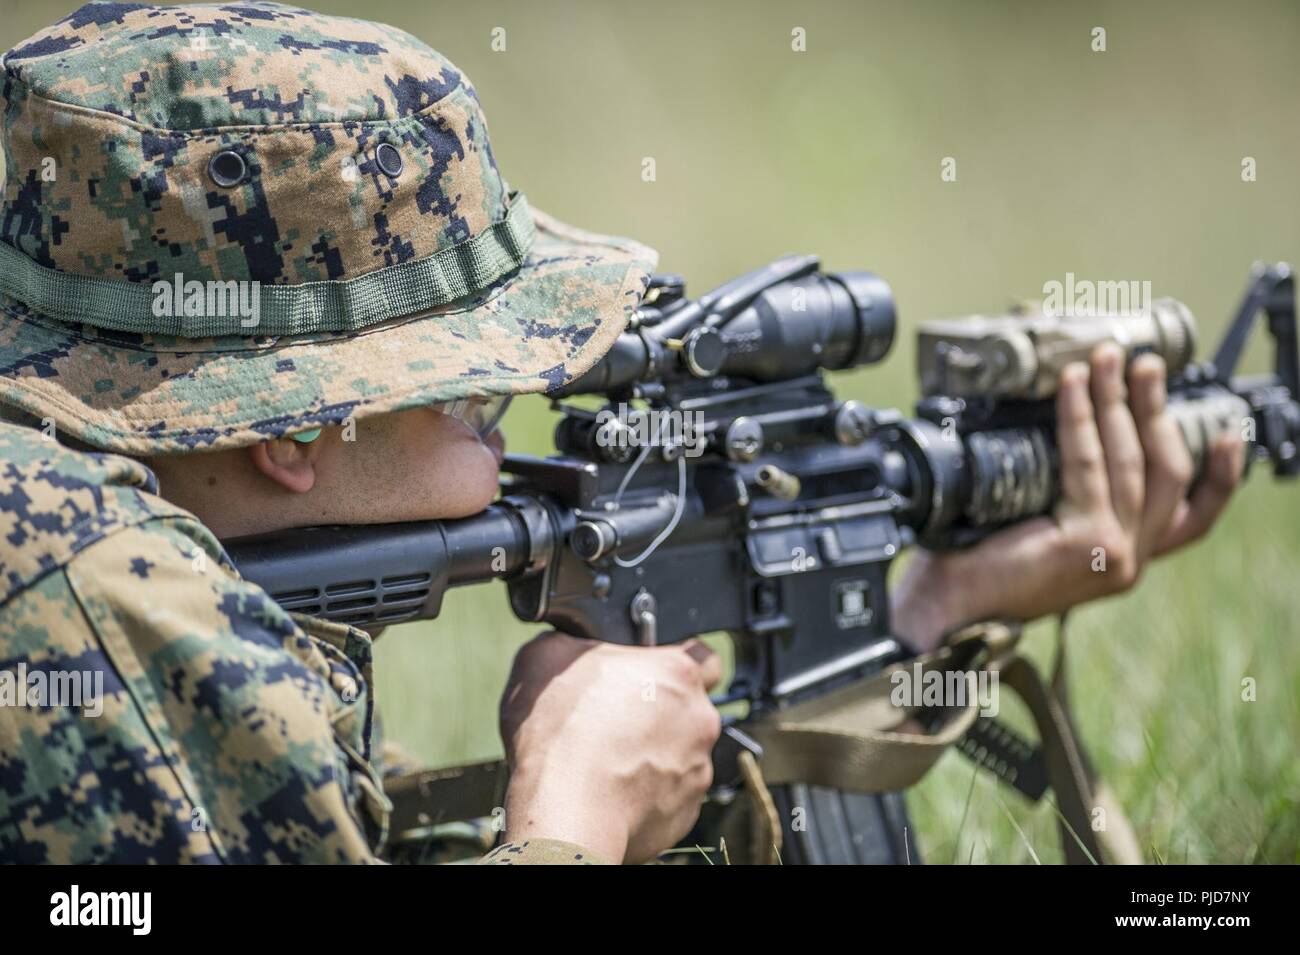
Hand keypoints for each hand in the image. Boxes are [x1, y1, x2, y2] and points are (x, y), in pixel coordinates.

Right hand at [498, 631, 722, 862]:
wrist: (565, 810)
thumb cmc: (559, 732)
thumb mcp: (544, 657)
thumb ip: (570, 642)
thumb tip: (567, 646)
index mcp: (678, 672)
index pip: (703, 655)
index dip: (676, 662)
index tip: (649, 674)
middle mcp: (700, 718)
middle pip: (689, 708)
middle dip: (660, 712)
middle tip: (616, 720)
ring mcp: (698, 769)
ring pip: (682, 754)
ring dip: (654, 755)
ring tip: (607, 762)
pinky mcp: (686, 813)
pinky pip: (670, 797)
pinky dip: (647, 794)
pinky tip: (611, 793)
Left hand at [894, 343, 1245, 651]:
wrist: (943, 610)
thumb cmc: (974, 568)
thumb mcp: (1040, 531)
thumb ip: (1070, 500)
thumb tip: (1072, 429)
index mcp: (1123, 560)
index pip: (1191, 520)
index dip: (1219, 478)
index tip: (1231, 435)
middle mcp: (1128, 560)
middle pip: (1165, 473)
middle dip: (1157, 411)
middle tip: (1145, 364)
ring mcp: (1113, 553)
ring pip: (1132, 461)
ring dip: (1119, 401)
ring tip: (1107, 359)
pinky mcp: (1087, 542)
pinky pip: (1088, 462)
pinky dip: (1079, 417)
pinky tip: (1072, 386)